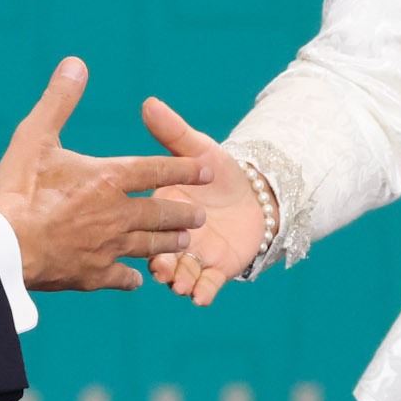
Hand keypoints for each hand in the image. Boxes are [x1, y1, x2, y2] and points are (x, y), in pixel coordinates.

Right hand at [0, 59, 210, 291]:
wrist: (6, 248)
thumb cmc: (19, 189)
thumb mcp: (36, 135)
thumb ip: (59, 100)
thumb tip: (76, 63)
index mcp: (109, 178)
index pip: (156, 169)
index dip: (183, 168)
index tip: (207, 169)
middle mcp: (117, 213)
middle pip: (161, 212)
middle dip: (183, 213)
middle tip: (200, 215)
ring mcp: (108, 247)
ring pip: (150, 245)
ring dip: (168, 242)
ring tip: (184, 241)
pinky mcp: (94, 275)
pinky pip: (122, 277)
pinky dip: (131, 277)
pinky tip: (137, 279)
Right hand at [140, 99, 264, 306]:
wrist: (257, 197)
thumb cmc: (221, 172)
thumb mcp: (198, 150)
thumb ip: (173, 132)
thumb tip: (150, 102)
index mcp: (161, 208)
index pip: (147, 220)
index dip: (144, 231)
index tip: (143, 240)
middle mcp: (172, 237)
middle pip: (160, 252)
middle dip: (161, 264)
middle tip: (162, 271)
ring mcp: (193, 256)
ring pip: (181, 273)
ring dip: (178, 282)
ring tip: (179, 287)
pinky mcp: (215, 270)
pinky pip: (206, 285)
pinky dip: (202, 293)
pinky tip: (200, 298)